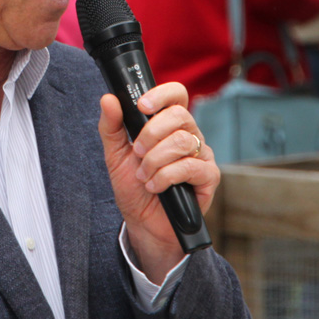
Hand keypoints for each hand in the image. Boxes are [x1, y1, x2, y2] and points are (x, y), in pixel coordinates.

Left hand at [98, 82, 219, 283]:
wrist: (143, 223)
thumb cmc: (134, 187)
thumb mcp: (115, 155)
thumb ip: (112, 126)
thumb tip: (109, 99)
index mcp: (169, 125)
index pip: (177, 94)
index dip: (162, 94)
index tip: (141, 106)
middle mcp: (189, 135)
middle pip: (180, 115)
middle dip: (151, 133)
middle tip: (137, 153)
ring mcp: (202, 155)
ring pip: (182, 141)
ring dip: (155, 160)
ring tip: (144, 176)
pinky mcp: (209, 177)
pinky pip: (189, 166)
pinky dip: (165, 177)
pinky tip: (155, 186)